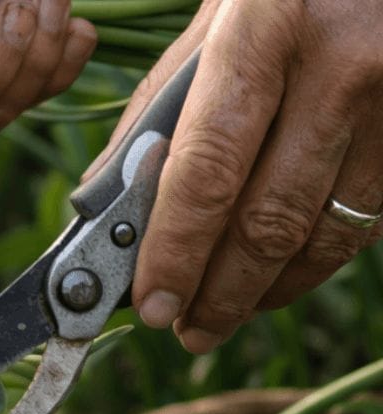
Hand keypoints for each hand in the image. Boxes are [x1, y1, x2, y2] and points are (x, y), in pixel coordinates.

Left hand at [88, 0, 382, 353]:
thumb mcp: (214, 25)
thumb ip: (160, 112)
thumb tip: (110, 208)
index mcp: (262, 34)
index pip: (207, 172)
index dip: (175, 252)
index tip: (149, 305)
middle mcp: (341, 69)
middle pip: (268, 220)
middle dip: (218, 292)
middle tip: (184, 329)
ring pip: (326, 234)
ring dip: (268, 289)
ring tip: (224, 312)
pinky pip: (368, 217)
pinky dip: (316, 257)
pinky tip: (281, 272)